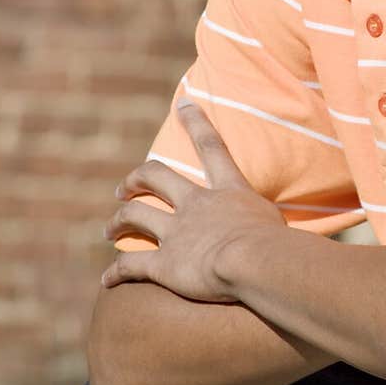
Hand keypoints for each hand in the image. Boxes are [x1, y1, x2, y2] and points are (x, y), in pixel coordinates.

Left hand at [101, 99, 285, 301]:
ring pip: (135, 217)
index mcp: (226, 190)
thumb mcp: (275, 221)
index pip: (211, 147)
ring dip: (118, 222)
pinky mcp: (164, 264)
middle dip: (135, 180)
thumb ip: (262, 218)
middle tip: (123, 189)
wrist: (257, 261)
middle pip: (156, 177)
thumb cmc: (279, 244)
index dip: (196, 122)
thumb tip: (275, 227)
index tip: (183, 104)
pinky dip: (115, 272)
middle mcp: (195, 205)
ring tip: (109, 230)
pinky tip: (106, 280)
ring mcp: (177, 233)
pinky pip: (131, 266)